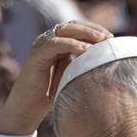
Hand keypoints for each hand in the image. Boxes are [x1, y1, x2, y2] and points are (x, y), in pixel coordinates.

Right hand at [0, 20, 110, 136]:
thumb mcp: (69, 77)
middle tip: (109, 37)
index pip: (76, 27)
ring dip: (84, 33)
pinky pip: (55, 44)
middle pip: (71, 25)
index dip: (94, 29)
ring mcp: (39, 46)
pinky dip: (71, 45)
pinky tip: (85, 50)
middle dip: (92, 29)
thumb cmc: (48, 96)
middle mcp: (46, 41)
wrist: (26, 111)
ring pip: (64, 30)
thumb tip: (104, 62)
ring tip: (101, 40)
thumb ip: (80, 65)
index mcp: (55, 44)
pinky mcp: (35, 56)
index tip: (111, 38)